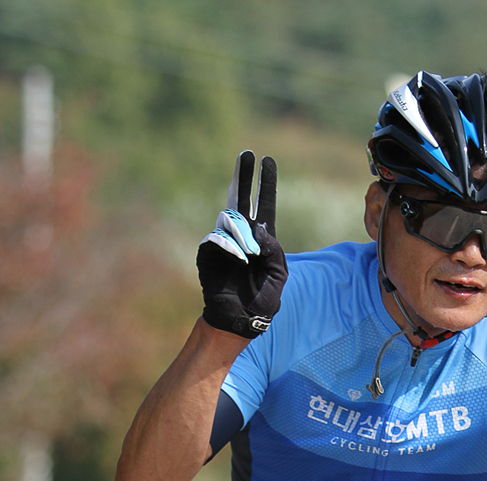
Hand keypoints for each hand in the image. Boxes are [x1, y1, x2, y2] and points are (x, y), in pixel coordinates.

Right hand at [197, 152, 287, 338]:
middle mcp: (241, 236)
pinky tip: (241, 258)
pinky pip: (217, 237)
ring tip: (251, 254)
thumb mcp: (278, 275)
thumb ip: (275, 250)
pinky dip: (230, 245)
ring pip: (230, 218)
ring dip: (242, 232)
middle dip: (244, 175)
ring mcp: (223, 242)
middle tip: (246, 154)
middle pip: (241, 198)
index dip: (265, 183)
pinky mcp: (208, 252)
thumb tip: (259, 227)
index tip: (267, 160)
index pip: (264, 205)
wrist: (238, 321)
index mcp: (261, 240)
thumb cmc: (261, 301)